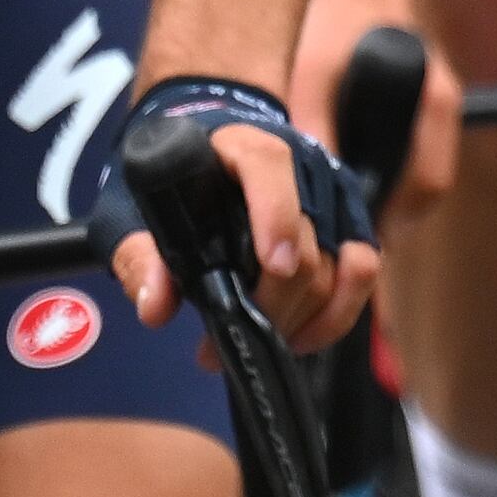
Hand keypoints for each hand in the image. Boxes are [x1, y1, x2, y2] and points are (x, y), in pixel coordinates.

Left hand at [98, 76, 382, 351]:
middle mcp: (298, 164)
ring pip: (338, 266)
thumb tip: (155, 306)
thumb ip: (140, 257)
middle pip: (306, 241)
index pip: (269, 165)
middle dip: (270, 307)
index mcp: (238, 146)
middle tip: (215, 350)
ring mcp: (331, 193)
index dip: (277, 215)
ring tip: (250, 346)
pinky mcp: (349, 222)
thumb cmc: (172, 183)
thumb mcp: (134, 212)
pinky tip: (298, 338)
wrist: (211, 153)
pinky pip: (362, 272)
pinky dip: (336, 315)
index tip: (274, 266)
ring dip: (297, 320)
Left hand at [293, 0, 460, 228]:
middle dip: (379, 218)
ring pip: (408, 171)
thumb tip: (308, 195)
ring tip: (327, 214)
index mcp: (432, 102)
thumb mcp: (313, 69)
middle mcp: (439, 105)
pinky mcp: (409, 95)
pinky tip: (332, 172)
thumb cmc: (331, 7)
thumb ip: (314, 129)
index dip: (388, 225)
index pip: (425, 187)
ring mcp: (427, 100)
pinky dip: (372, 169)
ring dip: (375, 195)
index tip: (348, 247)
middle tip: (332, 241)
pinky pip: (399, 149)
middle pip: (418, 188)